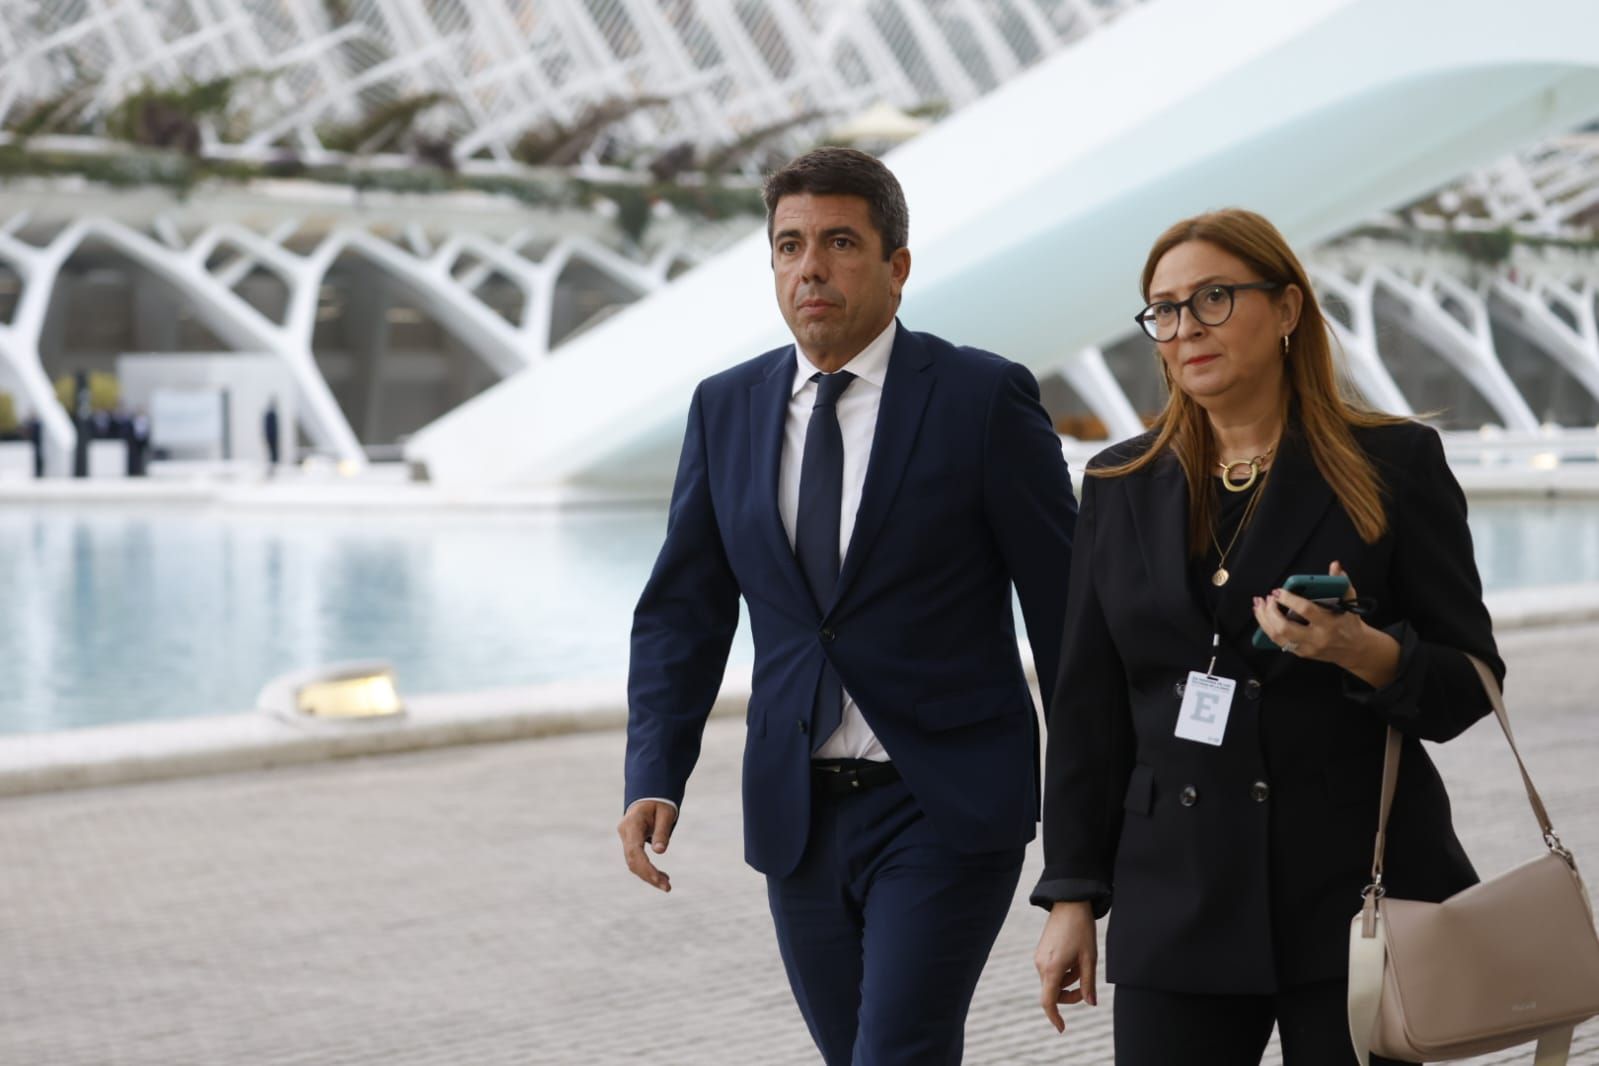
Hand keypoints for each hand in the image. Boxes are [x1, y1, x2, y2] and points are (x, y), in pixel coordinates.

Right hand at [617, 799, 677, 892]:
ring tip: (667, 885)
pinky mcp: (630, 844)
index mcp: (632, 824)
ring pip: (633, 864)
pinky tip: (661, 878)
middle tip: (667, 887)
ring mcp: (625, 839)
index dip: (646, 867)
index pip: (635, 851)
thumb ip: (662, 831)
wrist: (648, 797)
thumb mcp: (665, 813)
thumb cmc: (659, 803)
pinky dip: (648, 870)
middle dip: (649, 876)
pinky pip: (636, 861)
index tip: (659, 880)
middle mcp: (625, 833)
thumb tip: (660, 851)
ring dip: (649, 876)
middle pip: (632, 861)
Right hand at [1035, 900, 1097, 1031]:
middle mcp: (1040, 965)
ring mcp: (1039, 958)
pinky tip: (1074, 957)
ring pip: (1053, 981)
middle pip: (1053, 992)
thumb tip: (1090, 1003)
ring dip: (1068, 980)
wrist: (1069, 903)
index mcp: (1052, 968)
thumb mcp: (1089, 958)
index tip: (1062, 1028)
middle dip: (1070, 994)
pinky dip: (1063, 971)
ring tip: (1082, 962)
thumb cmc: (1081, 930)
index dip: (1054, 1017)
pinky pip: (1051, 970)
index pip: (1048, 1001)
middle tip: (1086, 986)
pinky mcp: (1040, 952)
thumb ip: (1088, 983)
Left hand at [1250, 562, 1398, 685]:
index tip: (1278, 591)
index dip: (1289, 599)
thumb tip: (1335, 565)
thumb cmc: (1350, 622)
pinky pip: (1279, 642)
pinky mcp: (1302, 653)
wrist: (1356, 649)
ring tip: (1259, 606)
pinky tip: (1263, 617)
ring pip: (1278, 637)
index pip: (1305, 610)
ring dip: (1264, 620)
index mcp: (1329, 623)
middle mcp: (1317, 638)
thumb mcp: (1349, 602)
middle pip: (1285, 628)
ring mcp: (1308, 648)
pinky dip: (1268, 629)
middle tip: (1266, 599)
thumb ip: (1341, 583)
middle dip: (1271, 612)